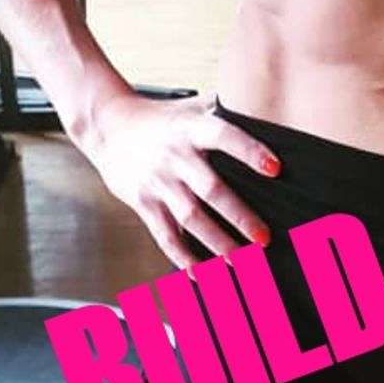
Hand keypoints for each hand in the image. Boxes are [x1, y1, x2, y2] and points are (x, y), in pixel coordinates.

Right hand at [80, 91, 279, 269]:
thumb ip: (224, 115)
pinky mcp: (143, 202)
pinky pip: (165, 235)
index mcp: (192, 128)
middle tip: (264, 238)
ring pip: (191, 217)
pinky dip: (183, 258)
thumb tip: (268, 121)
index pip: (225, 136)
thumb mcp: (191, 108)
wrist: (108, 126)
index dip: (250, 151)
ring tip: (241, 262)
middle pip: (211, 189)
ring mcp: (159, 181)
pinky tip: (202, 274)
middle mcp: (176, 156)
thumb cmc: (161, 119)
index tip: (275, 169)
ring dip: (217, 243)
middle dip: (240, 216)